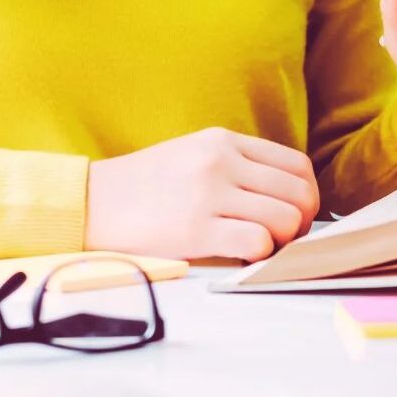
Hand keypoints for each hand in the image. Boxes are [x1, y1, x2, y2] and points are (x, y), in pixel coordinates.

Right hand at [84, 128, 318, 261]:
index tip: (298, 214)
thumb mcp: (195, 155)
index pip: (297, 166)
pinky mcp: (195, 228)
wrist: (88, 202)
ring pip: (286, 219)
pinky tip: (242, 255)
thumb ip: (240, 166)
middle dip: (302, 221)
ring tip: (261, 247)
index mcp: (224, 141)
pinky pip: (258, 242)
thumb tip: (290, 197)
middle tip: (284, 238)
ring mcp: (208, 193)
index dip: (307, 195)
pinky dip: (260, 254)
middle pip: (299, 193)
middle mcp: (221, 162)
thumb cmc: (146, 187)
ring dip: (283, 241)